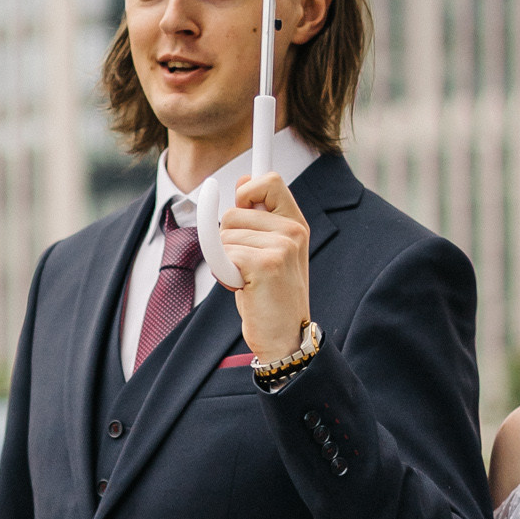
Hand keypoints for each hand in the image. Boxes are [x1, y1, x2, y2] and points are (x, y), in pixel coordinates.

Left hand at [220, 170, 312, 362]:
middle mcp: (293, 231)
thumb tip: (244, 181)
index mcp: (296, 224)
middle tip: (246, 266)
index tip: (242, 203)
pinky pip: (223, 254)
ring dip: (225, 260)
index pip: (270, 180)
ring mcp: (282, 246)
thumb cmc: (271, 297)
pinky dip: (224, 274)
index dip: (248, 189)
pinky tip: (242, 288)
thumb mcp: (270, 251)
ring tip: (247, 281)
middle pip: (234, 211)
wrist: (285, 338)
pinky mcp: (266, 263)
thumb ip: (260, 218)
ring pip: (225, 235)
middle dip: (228, 239)